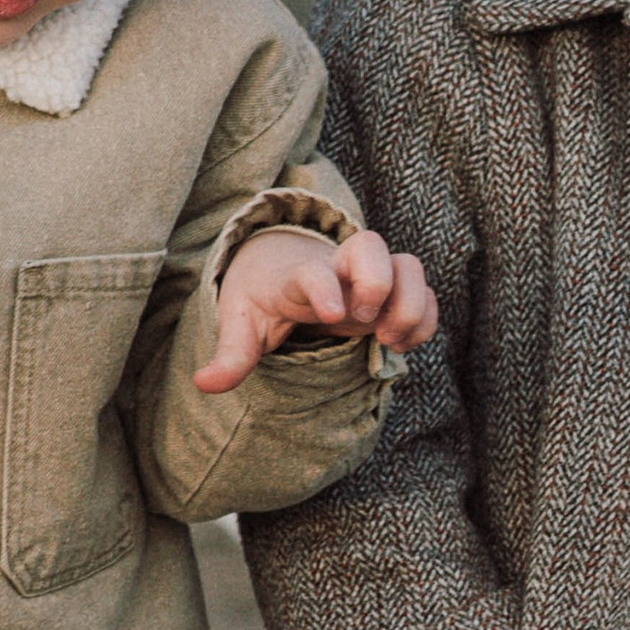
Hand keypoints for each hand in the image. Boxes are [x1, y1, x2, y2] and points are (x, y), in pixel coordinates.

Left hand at [195, 224, 437, 393]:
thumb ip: (230, 355)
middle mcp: (339, 268)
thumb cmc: (262, 298)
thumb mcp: (241, 323)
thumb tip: (204, 384)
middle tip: (365, 320)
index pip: (312, 270)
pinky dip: (424, 321)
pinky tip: (400, 345)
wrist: (285, 269)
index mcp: (297, 274)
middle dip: (377, 281)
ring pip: (410, 266)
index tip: (334, 314)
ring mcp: (371, 277)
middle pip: (372, 245)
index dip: (325, 286)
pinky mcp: (393, 293)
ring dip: (410, 304)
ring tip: (388, 339)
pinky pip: (426, 296)